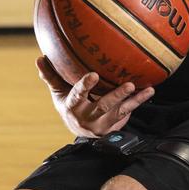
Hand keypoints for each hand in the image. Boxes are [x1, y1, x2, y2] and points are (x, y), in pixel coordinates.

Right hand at [35, 56, 153, 137]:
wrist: (81, 131)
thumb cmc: (70, 105)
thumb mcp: (59, 93)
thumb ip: (51, 76)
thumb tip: (39, 58)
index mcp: (72, 107)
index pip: (77, 95)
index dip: (85, 86)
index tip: (94, 75)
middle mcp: (88, 117)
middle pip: (103, 107)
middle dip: (116, 96)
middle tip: (129, 85)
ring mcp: (103, 124)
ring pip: (120, 112)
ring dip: (134, 101)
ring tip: (146, 89)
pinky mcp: (114, 126)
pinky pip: (128, 113)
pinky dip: (138, 102)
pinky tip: (149, 91)